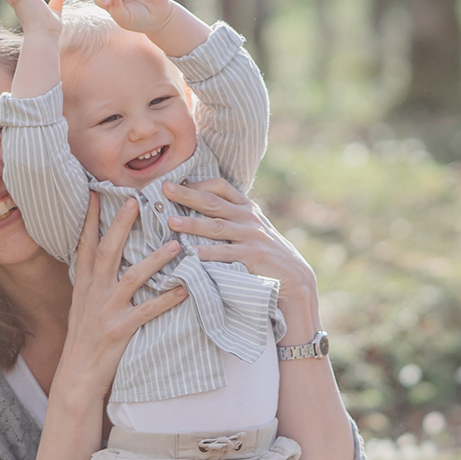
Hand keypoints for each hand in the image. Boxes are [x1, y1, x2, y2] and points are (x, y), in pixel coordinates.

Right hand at [57, 193, 187, 402]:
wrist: (77, 375)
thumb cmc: (84, 339)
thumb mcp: (82, 306)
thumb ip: (93, 282)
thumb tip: (103, 258)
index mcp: (84, 285)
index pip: (84, 244)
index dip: (89, 218)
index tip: (95, 193)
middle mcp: (93, 293)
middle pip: (107, 251)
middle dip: (121, 225)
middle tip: (135, 201)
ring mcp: (106, 310)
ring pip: (133, 277)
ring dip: (155, 260)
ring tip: (175, 245)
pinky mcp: (121, 329)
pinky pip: (149, 311)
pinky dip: (168, 299)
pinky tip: (184, 289)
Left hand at [163, 179, 320, 330]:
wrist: (295, 277)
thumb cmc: (268, 254)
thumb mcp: (253, 229)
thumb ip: (233, 218)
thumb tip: (202, 210)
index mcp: (246, 209)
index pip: (222, 187)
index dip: (198, 183)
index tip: (177, 182)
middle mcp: (248, 218)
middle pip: (213, 202)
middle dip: (188, 195)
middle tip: (165, 189)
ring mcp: (251, 236)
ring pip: (217, 226)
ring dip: (193, 223)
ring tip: (171, 222)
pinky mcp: (253, 256)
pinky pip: (227, 253)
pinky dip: (210, 253)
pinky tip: (193, 254)